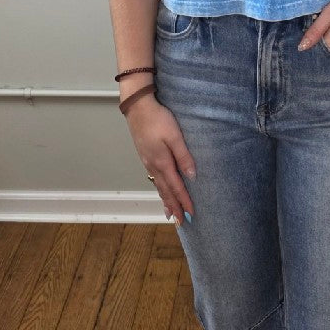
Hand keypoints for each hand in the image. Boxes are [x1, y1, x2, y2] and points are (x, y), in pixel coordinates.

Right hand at [123, 94, 195, 225]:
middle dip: (174, 206)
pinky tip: (160, 189)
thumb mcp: (174, 136)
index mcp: (162, 162)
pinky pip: (154, 178)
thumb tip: (192, 176)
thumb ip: (183, 156)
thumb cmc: (158, 119)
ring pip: (158, 186)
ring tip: (170, 213)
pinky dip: (159, 189)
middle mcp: (153, 165)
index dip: (184, 201)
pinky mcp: (145, 155)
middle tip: (180, 222)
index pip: (176, 187)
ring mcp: (148, 161)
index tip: (191, 214)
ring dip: (165, 200)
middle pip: (166, 191)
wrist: (138, 107)